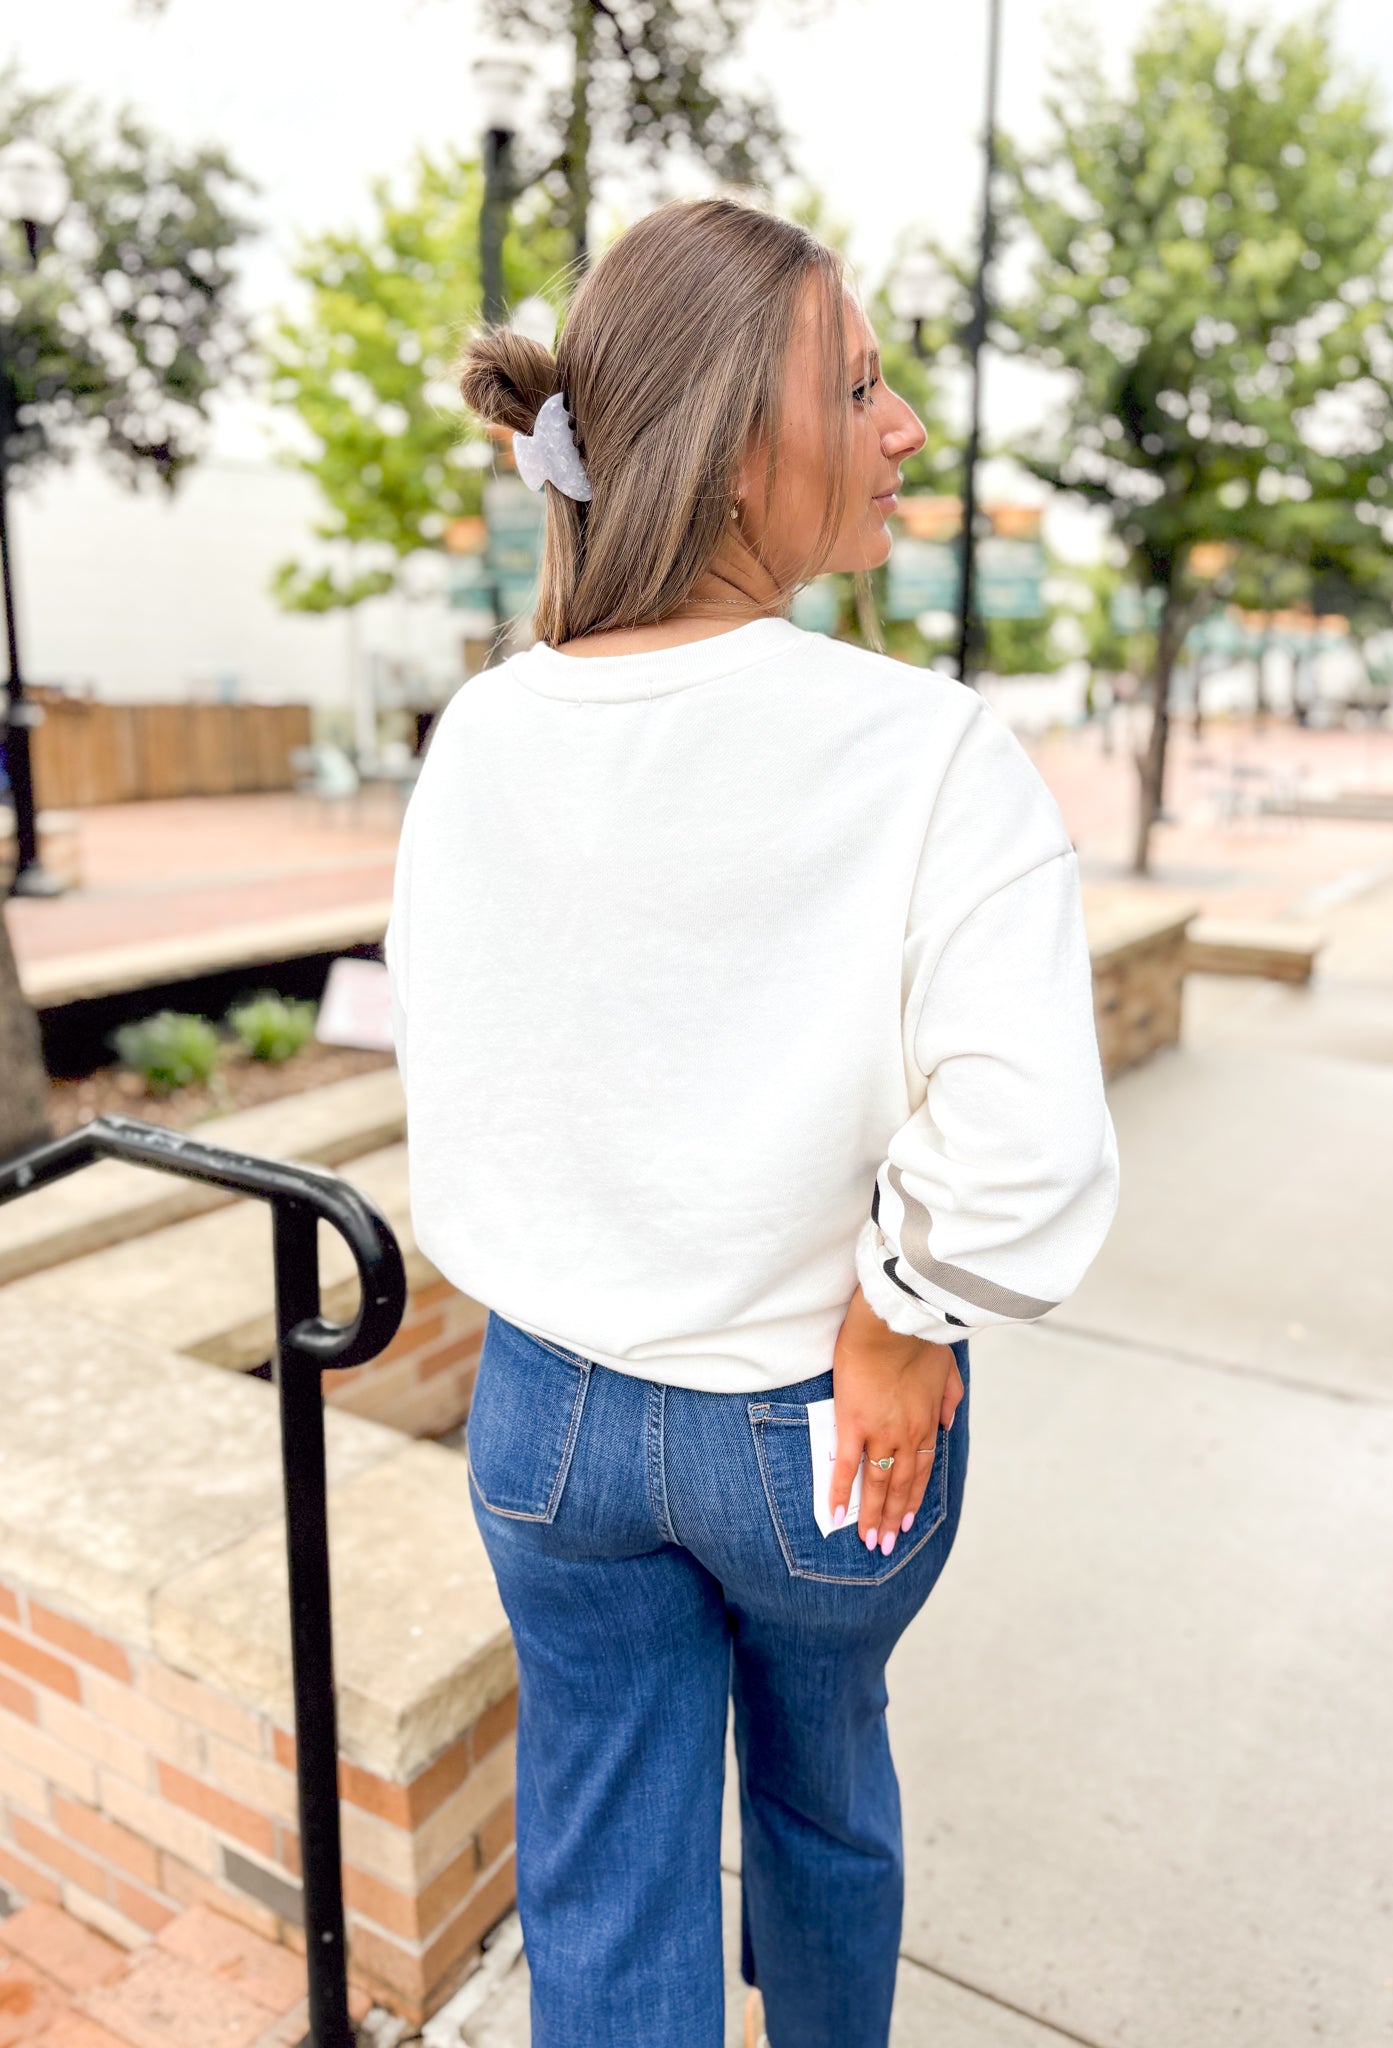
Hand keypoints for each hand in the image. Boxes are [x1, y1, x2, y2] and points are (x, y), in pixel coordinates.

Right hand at [830, 1285, 963, 1556]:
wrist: (894, 1323)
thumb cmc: (919, 1338)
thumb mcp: (949, 1369)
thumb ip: (951, 1400)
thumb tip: (948, 1426)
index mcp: (928, 1422)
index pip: (922, 1470)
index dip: (914, 1497)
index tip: (907, 1519)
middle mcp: (908, 1434)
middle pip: (902, 1485)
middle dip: (894, 1517)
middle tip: (886, 1545)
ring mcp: (880, 1432)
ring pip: (878, 1482)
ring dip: (874, 1515)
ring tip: (869, 1541)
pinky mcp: (853, 1424)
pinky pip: (846, 1465)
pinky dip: (841, 1491)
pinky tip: (836, 1514)